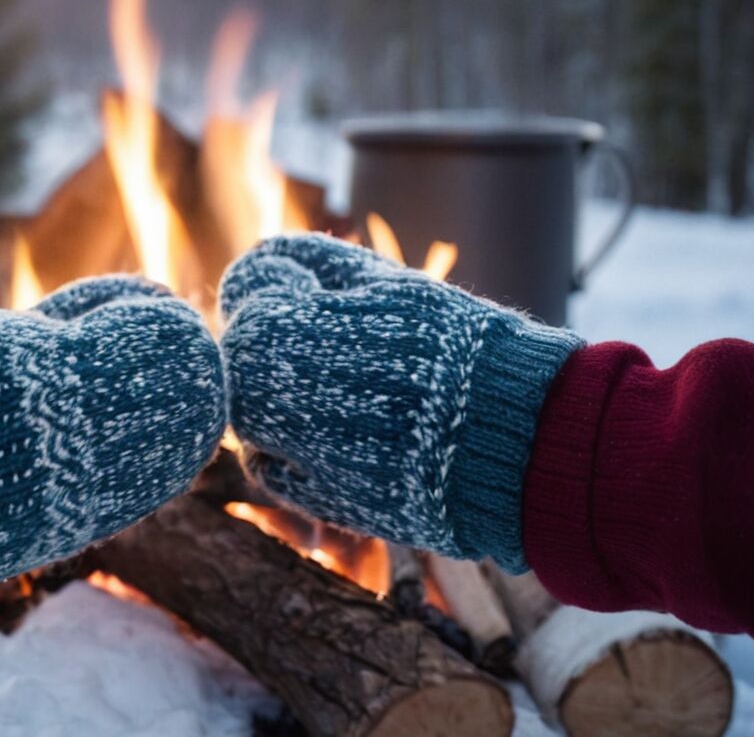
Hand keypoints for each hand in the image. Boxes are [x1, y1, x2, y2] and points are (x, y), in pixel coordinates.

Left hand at [219, 233, 582, 571]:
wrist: (509, 438)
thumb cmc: (452, 346)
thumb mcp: (383, 282)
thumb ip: (314, 261)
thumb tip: (267, 255)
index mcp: (268, 331)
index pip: (248, 285)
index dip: (285, 275)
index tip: (321, 285)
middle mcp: (255, 396)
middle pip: (244, 351)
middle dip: (282, 337)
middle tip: (345, 339)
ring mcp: (279, 450)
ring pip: (250, 410)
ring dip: (282, 393)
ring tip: (356, 386)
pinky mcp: (310, 497)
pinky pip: (271, 466)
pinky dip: (290, 448)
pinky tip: (341, 432)